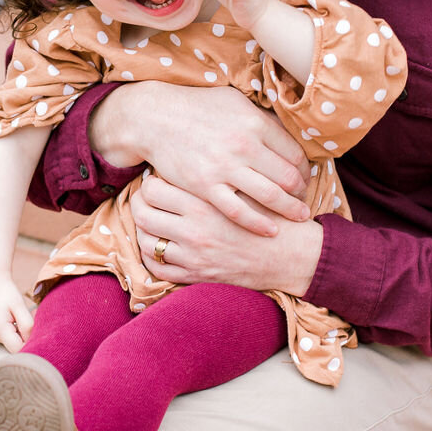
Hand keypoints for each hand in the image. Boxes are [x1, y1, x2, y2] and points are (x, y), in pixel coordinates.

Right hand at [0, 273, 33, 351]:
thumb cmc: (6, 291)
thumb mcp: (20, 306)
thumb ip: (27, 325)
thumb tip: (32, 340)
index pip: (18, 350)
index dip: (30, 344)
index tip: (37, 330)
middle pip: (14, 345)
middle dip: (26, 335)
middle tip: (32, 316)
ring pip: (10, 340)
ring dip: (19, 331)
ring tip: (20, 313)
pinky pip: (5, 335)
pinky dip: (12, 329)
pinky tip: (13, 316)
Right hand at [91, 82, 309, 234]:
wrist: (155, 118)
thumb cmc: (197, 107)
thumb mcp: (235, 102)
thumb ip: (261, 119)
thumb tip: (288, 132)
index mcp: (256, 123)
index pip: (295, 153)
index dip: (306, 169)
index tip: (306, 177)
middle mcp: (245, 145)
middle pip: (288, 177)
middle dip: (302, 191)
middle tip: (305, 199)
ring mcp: (225, 168)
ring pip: (271, 196)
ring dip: (290, 209)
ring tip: (299, 216)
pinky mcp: (206, 187)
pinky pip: (239, 211)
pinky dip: (260, 223)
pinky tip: (271, 230)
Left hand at [132, 174, 324, 293]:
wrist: (293, 256)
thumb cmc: (273, 215)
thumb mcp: (249, 185)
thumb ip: (222, 172)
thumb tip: (193, 155)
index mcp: (204, 203)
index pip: (154, 188)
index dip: (149, 182)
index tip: (155, 179)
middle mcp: (194, 230)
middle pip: (143, 213)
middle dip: (138, 204)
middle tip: (144, 198)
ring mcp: (193, 255)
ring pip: (146, 241)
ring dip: (143, 230)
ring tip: (149, 220)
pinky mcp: (197, 275)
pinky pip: (159, 268)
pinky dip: (152, 258)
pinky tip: (157, 246)